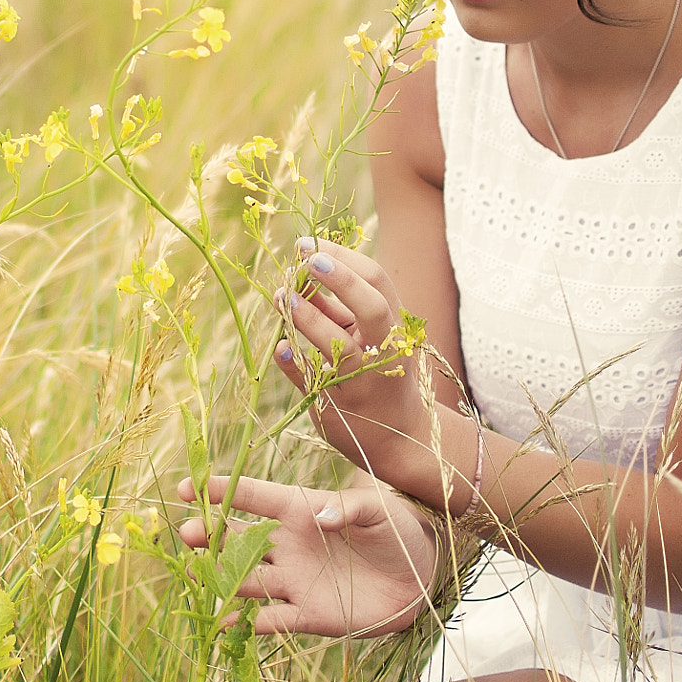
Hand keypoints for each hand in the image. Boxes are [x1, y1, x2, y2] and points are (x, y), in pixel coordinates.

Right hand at [175, 473, 437, 636]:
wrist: (420, 577)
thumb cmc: (397, 530)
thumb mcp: (379, 511)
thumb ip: (349, 508)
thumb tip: (319, 516)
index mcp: (299, 510)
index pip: (253, 497)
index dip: (220, 490)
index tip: (187, 488)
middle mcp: (287, 545)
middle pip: (237, 538)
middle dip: (208, 535)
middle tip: (186, 534)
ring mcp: (293, 580)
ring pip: (245, 579)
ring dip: (220, 578)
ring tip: (195, 576)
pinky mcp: (306, 613)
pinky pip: (270, 619)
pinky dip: (247, 623)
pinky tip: (225, 624)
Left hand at [272, 238, 429, 478]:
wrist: (401, 437)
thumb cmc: (380, 372)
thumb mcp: (367, 337)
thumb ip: (338, 308)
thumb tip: (300, 268)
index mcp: (394, 326)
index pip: (377, 281)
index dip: (345, 259)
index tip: (311, 244)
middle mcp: (385, 351)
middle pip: (371, 306)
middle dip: (340, 278)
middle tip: (305, 257)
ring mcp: (363, 381)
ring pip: (340, 346)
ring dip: (309, 317)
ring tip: (282, 296)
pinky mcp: (339, 407)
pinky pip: (312, 381)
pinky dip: (294, 361)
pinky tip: (280, 347)